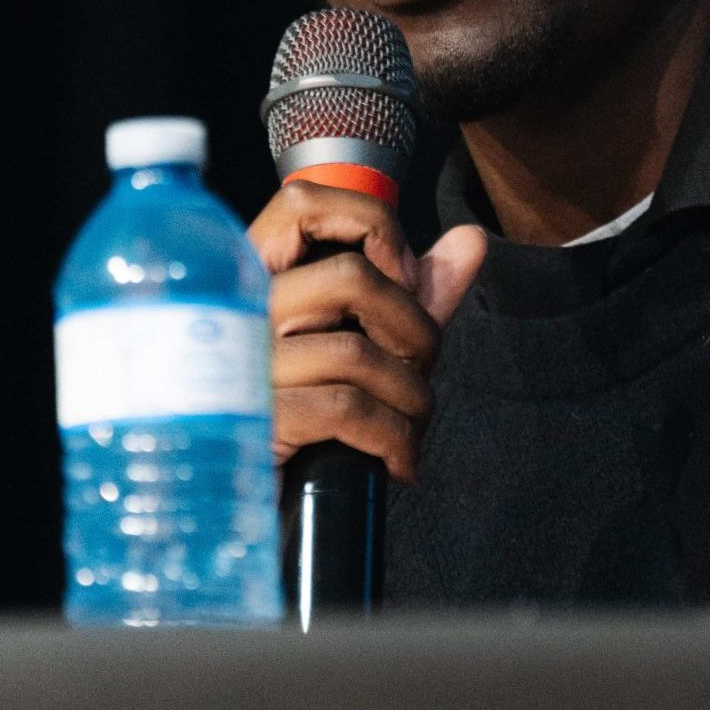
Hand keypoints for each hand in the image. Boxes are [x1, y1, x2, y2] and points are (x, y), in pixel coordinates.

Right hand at [248, 179, 485, 484]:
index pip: (301, 201)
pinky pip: (349, 411)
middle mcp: (238, 312)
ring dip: (413, 397)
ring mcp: (241, 367)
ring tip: (411, 426)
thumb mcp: (368, 342)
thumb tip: (472, 239)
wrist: (244, 509)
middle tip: (419, 370)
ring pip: (359, 352)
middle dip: (415, 329)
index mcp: (254, 277)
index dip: (370, 224)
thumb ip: (417, 292)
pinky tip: (398, 461)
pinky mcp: (256, 422)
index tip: (402, 275)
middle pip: (351, 279)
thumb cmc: (311, 414)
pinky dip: (396, 439)